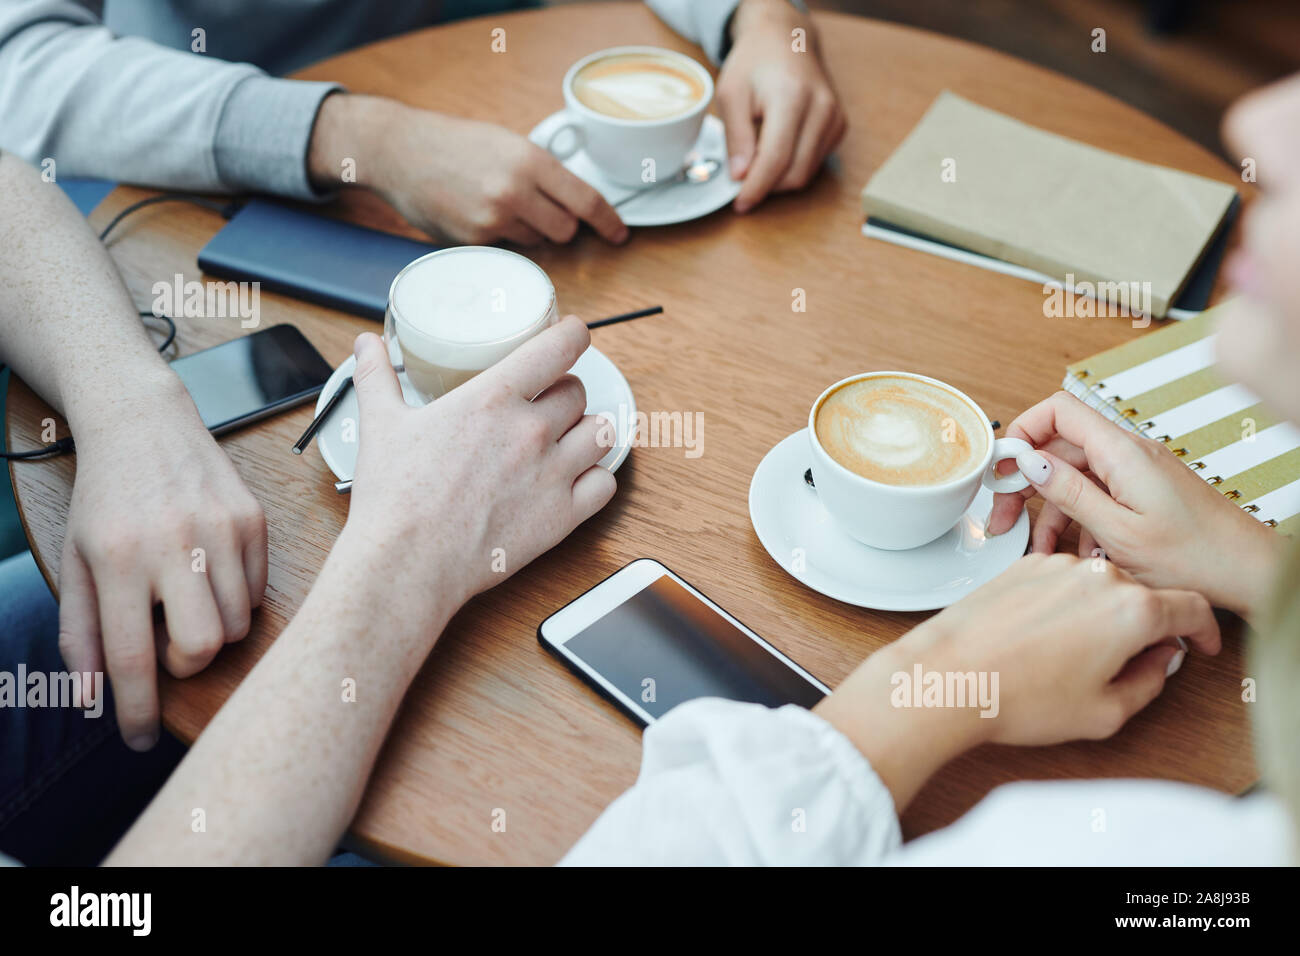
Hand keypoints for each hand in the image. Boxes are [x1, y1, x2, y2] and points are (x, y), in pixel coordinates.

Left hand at [59, 371, 266, 750]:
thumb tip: (91, 698)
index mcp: (118, 559)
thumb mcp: (76, 562)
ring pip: (238, 622)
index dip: (137, 709)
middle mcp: (173, 544)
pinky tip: (210, 572)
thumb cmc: (106, 499)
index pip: (130, 656)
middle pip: (203, 644)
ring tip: (188, 600)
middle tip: (169, 645)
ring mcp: (220, 529)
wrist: (145, 424)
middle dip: (189, 662)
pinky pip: (258, 590)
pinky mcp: (253, 519)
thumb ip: (81, 633)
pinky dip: (236, 598)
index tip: (141, 740)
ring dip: (214, 628)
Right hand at [309, 94, 628, 245]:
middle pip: (565, 230)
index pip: (585, 200)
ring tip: (497, 205)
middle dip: (561, 226)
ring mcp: (493, 218)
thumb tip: (574, 203)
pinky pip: (506, 250)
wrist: (398, 150)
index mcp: (529, 160)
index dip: (608, 221)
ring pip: (536, 241)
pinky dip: (500, 238)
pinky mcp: (473, 240)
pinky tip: (477, 215)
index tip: (619, 234)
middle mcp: (515, 190)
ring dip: (528, 231)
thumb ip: (541, 172)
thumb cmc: (453, 143)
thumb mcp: (506, 143)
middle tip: (539, 211)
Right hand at [343, 316, 615, 613]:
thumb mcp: (381, 424)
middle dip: (563, 393)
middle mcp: (532, 430)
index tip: (571, 337)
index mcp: (494, 398)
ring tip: (567, 439)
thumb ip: (378, 378)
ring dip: (587, 431)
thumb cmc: (396, 497)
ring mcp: (552, 473)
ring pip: (601, 433)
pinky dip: (596, 479)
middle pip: (578, 390)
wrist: (408, 561)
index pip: (560, 346)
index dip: (572, 335)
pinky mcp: (562, 515)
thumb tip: (367, 347)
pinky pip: (606, 484)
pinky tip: (576, 480)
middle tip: (544, 405)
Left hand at [717, 0, 846, 211]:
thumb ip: (736, 138)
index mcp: (793, 97)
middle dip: (766, 186)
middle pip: (794, 174)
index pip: (777, 159)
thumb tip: (741, 178)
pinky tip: (776, 146)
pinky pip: (813, 163)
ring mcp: (835, 119)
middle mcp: (822, 109)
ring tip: (756, 155)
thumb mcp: (731, 94)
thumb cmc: (755, 63)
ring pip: (805, 173)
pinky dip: (791, 166)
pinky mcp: (839, 127)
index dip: (756, 188)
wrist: (786, 39)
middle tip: (741, 180)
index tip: (740, 204)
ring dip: (777, 178)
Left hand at [815, 553, 1219, 809]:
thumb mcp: (1105, 712)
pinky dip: (1064, 605)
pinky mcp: (1021, 565)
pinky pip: (1060, 582)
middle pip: (1143, 594)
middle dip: (1145, 628)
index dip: (1203, 630)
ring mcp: (1056, 564)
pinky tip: (1041, 640)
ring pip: (1099, 586)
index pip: (1191, 608)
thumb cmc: (1020, 698)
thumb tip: (1158, 661)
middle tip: (1131, 664)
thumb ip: (1149, 682)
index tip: (1200, 644)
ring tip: (1071, 658)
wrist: (948, 677)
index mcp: (1132, 608)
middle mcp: (1097, 575)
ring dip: (1100, 614)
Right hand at [985, 391, 1282, 619]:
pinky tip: (1078, 553)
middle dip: (1024, 483)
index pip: (1059, 412)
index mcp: (1122, 454)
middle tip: (1002, 518)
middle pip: (1058, 450)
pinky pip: (1097, 496)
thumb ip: (1071, 493)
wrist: (1249, 574)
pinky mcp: (1142, 493)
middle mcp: (1128, 455)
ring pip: (1073, 479)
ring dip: (1049, 513)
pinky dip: (1078, 522)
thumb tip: (1030, 463)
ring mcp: (1136, 474)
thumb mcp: (1119, 532)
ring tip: (1037, 549)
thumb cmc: (1198, 558)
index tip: (999, 466)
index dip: (1022, 432)